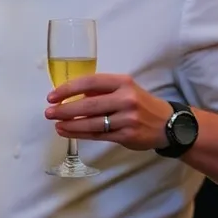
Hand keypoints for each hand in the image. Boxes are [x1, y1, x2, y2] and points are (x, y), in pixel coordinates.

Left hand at [45, 74, 173, 150]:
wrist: (169, 124)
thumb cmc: (140, 104)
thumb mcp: (125, 89)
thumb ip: (101, 91)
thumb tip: (71, 94)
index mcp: (122, 82)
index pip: (89, 82)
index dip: (68, 89)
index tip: (52, 96)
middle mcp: (125, 99)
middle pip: (88, 105)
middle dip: (64, 109)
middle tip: (48, 112)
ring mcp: (127, 118)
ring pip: (91, 122)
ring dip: (70, 124)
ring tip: (55, 124)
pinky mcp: (127, 135)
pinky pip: (98, 135)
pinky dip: (80, 134)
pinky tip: (68, 132)